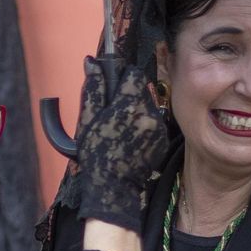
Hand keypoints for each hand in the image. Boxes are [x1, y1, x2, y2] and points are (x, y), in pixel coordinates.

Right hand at [75, 60, 169, 232]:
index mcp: (129, 104)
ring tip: (121, 129)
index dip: (122, 78)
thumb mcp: (87, 119)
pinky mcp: (163, 139)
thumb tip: (92, 62)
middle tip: (112, 113)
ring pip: (148, 106)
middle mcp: (149, 112)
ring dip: (136, 111)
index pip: (134, 74)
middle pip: (142, 90)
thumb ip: (93, 88)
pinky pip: (154, 123)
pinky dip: (143, 126)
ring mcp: (159, 127)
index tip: (112, 88)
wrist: (113, 187)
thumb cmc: (95, 153)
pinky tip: (130, 140)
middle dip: (128, 96)